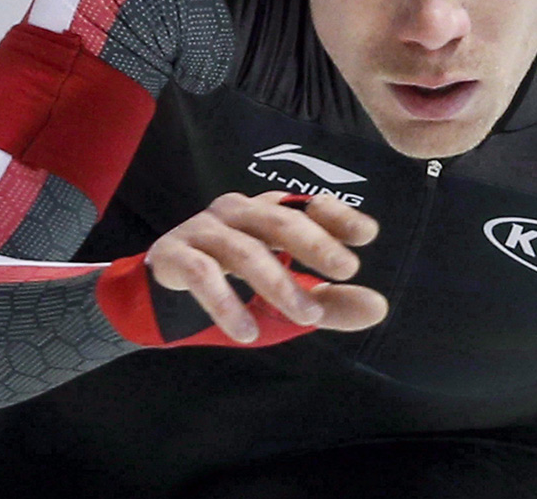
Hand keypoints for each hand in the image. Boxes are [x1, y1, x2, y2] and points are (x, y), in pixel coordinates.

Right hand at [146, 191, 386, 342]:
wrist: (157, 300)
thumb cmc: (231, 288)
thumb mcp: (284, 298)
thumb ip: (329, 302)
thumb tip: (379, 308)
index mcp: (266, 214)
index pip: (306, 204)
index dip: (337, 215)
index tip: (368, 235)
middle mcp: (237, 213)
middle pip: (280, 220)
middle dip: (316, 244)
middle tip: (348, 269)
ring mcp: (202, 230)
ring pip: (246, 250)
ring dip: (279, 284)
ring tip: (307, 317)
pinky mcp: (173, 254)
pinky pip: (204, 274)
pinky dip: (227, 304)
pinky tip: (247, 332)